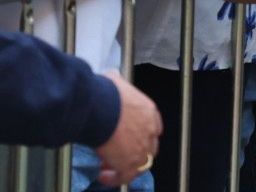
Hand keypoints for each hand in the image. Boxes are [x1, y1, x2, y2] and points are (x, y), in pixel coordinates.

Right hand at [93, 71, 161, 186]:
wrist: (102, 107)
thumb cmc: (106, 94)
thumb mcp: (116, 82)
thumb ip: (117, 83)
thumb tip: (111, 78)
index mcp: (149, 111)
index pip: (153, 127)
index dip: (142, 134)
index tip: (130, 137)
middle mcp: (150, 130)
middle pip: (150, 147)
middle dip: (136, 151)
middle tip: (120, 153)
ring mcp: (142, 147)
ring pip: (141, 163)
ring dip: (126, 166)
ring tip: (110, 167)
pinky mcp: (130, 162)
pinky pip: (125, 176)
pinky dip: (115, 178)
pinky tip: (104, 176)